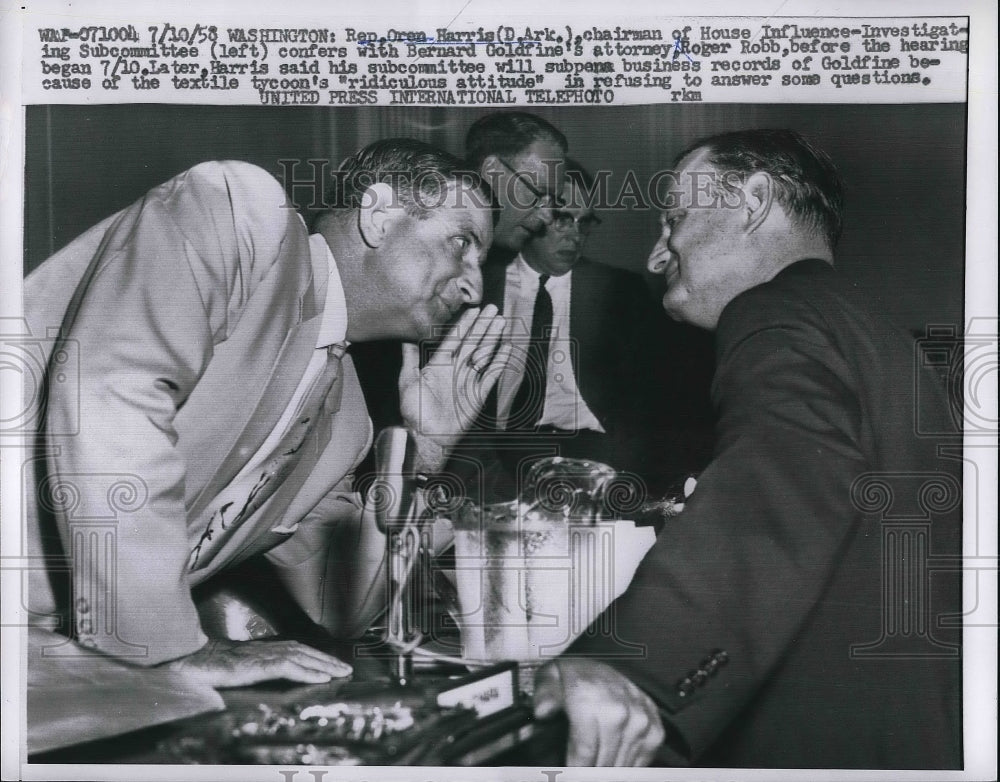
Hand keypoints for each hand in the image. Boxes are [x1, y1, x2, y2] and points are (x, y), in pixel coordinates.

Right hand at [160, 639, 352, 687]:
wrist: (192, 661)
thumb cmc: (212, 665)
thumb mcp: (241, 665)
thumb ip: (258, 666)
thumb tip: (270, 673)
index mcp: (265, 648)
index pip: (298, 649)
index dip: (317, 656)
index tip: (334, 664)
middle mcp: (268, 648)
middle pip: (306, 652)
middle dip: (328, 660)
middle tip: (347, 669)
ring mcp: (264, 655)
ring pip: (303, 658)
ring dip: (325, 666)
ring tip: (341, 674)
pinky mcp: (259, 665)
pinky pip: (290, 668)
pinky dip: (308, 672)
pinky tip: (322, 678)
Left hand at [398, 305, 511, 471]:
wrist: (427, 436)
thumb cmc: (414, 411)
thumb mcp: (408, 380)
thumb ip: (409, 358)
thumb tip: (405, 338)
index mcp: (440, 364)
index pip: (455, 339)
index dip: (465, 325)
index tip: (473, 311)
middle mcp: (456, 370)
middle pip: (472, 343)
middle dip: (482, 326)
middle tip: (492, 309)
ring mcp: (468, 381)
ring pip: (483, 355)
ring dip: (492, 339)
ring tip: (501, 323)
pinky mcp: (478, 395)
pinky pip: (491, 376)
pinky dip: (499, 363)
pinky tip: (506, 349)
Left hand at [533, 658, 665, 765]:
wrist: (604, 668)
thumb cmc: (576, 678)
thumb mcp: (550, 678)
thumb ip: (544, 695)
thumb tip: (543, 711)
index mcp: (591, 699)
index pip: (585, 751)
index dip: (574, 769)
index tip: (568, 774)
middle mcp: (618, 709)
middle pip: (603, 762)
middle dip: (589, 771)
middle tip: (580, 772)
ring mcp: (639, 720)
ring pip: (622, 765)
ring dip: (607, 769)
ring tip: (594, 767)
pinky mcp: (653, 727)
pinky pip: (642, 762)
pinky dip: (627, 766)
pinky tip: (613, 762)